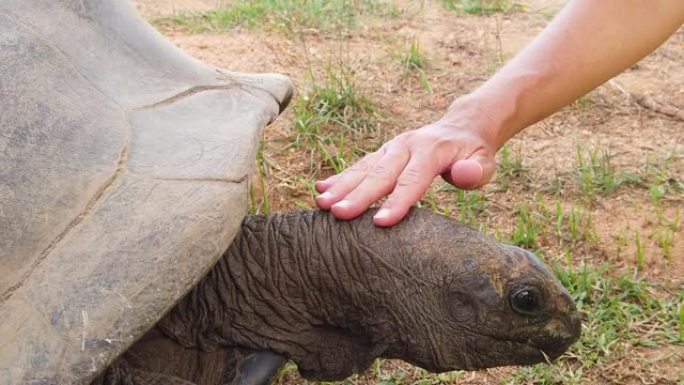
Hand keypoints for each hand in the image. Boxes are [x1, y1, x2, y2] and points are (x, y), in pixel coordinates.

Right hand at [314, 112, 497, 226]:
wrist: (461, 128)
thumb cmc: (474, 153)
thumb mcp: (486, 162)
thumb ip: (476, 171)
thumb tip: (464, 175)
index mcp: (432, 150)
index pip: (413, 179)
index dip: (397, 201)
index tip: (379, 222)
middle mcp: (406, 146)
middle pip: (381, 174)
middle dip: (358, 195)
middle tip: (337, 213)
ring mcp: (391, 148)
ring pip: (364, 168)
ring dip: (342, 186)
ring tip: (321, 203)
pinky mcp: (382, 153)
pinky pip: (359, 165)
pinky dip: (340, 177)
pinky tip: (321, 188)